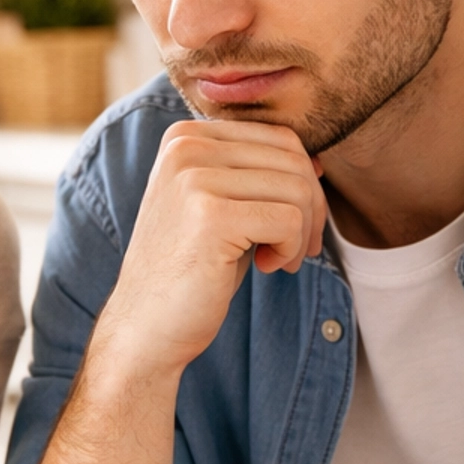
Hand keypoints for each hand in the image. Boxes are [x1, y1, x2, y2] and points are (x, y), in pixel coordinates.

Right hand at [95, 119, 325, 379]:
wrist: (145, 327)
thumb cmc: (190, 270)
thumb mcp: (222, 208)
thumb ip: (257, 177)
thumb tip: (317, 163)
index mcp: (185, 137)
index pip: (280, 137)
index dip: (303, 183)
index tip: (290, 226)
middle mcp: (185, 147)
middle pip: (293, 159)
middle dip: (310, 208)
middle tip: (295, 250)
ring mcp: (194, 178)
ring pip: (297, 188)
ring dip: (302, 233)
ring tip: (277, 260)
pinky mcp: (210, 215)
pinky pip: (288, 219)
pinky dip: (290, 249)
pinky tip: (267, 267)